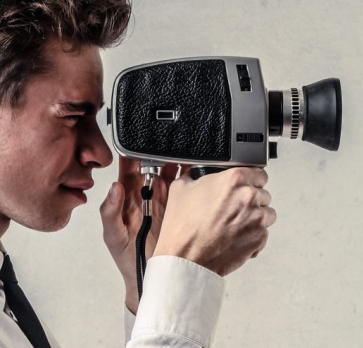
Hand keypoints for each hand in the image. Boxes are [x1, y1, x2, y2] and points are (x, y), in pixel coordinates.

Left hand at [99, 157, 183, 313]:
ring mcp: (165, 200)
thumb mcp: (113, 237)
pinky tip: (194, 167)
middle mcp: (146, 195)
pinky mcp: (181, 207)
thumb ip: (110, 212)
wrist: (149, 279)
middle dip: (158, 152)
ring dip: (176, 161)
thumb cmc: (127, 260)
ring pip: (171, 172)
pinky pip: (186, 186)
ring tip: (182, 151)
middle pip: (153, 165)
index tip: (139, 141)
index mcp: (127, 197)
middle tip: (166, 143)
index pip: (129, 168)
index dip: (132, 153)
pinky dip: (191, 175)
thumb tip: (114, 187)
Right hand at [153, 167, 276, 275]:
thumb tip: (196, 172)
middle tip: (235, 210)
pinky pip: (264, 232)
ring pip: (267, 213)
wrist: (185, 259)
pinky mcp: (260, 237)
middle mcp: (248, 196)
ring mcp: (257, 218)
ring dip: (256, 218)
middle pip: (264, 194)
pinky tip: (236, 237)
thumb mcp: (180, 189)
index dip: (251, 180)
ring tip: (236, 225)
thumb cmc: (183, 227)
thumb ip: (195, 175)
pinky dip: (253, 235)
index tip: (246, 187)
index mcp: (233, 179)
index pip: (259, 173)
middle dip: (252, 201)